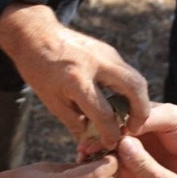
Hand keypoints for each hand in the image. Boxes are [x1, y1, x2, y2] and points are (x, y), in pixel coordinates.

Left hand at [0, 5, 149, 153]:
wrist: (35, 34)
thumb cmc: (39, 69)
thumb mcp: (52, 101)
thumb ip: (74, 122)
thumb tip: (91, 142)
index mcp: (78, 81)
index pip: (104, 114)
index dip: (111, 134)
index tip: (111, 143)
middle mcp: (98, 65)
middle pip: (134, 89)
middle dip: (141, 113)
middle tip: (135, 129)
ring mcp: (107, 55)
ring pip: (136, 79)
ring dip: (139, 101)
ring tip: (131, 118)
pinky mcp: (110, 51)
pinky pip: (128, 73)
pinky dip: (130, 90)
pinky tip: (121, 102)